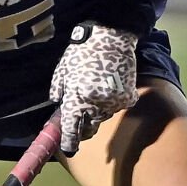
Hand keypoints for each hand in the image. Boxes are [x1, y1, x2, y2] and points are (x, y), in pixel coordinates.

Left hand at [47, 22, 137, 155]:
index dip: (69, 142)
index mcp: (78, 99)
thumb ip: (58, 91)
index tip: (68, 149)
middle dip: (83, 127)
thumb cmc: (82, 51)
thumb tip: (59, 105)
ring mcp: (115, 103)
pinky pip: (116, 108)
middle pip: (90, 127)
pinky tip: (107, 88)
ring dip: (96, 113)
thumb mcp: (62, 71)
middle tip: (79, 121)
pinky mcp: (128, 98)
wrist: (111, 36)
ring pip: (103, 118)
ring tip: (93, 94)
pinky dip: (110, 103)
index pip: (72, 129)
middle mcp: (97, 105)